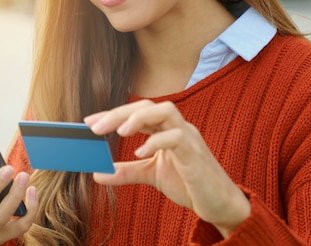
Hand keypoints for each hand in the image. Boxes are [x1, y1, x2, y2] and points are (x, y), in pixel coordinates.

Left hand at [84, 100, 249, 237]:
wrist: (220, 205)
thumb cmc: (189, 184)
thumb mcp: (151, 175)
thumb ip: (127, 171)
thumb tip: (98, 173)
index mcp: (167, 128)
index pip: (138, 111)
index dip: (113, 114)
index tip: (89, 122)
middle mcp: (178, 127)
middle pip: (148, 106)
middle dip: (119, 113)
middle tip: (94, 127)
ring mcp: (189, 138)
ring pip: (166, 111)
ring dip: (139, 118)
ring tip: (119, 132)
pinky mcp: (196, 155)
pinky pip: (177, 137)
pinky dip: (157, 142)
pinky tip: (141, 153)